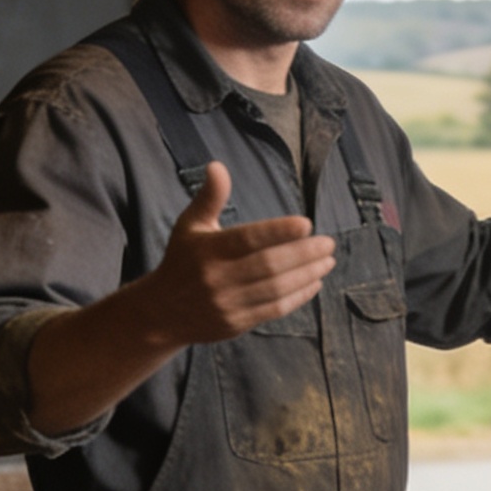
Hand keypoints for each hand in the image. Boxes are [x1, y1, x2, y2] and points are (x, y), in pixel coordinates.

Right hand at [139, 161, 337, 342]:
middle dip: (304, 254)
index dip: (279, 231)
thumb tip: (217, 166)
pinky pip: (274, 309)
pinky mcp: (236, 324)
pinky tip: (314, 282)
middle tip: (328, 243)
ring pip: (276, 289)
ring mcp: (227, 304)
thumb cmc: (182, 261)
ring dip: (307, 274)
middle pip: (269, 265)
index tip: (306, 224)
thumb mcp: (190, 226)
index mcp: (207, 250)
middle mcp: (217, 278)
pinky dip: (298, 296)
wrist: (162, 312)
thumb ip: (209, 198)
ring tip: (327, 260)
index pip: (248, 239)